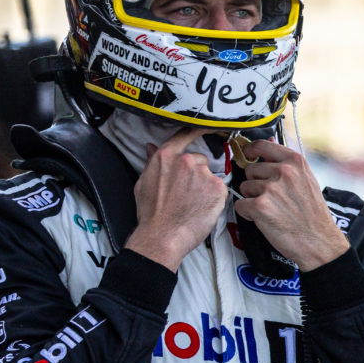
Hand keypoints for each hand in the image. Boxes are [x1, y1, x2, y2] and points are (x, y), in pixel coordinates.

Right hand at [125, 126, 227, 271]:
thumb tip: (150, 147)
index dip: (198, 129)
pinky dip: (214, 198)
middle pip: (199, 159)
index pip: (186, 134)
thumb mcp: (143, 182)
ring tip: (193, 204)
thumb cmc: (151, 213)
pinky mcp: (218, 188)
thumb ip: (151, 162)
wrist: (162, 236)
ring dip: (205, 186)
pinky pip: (219, 189)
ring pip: (209, 176)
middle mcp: (187, 160)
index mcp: (167, 156)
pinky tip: (202, 209)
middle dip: (196, 173)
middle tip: (187, 192)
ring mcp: (204, 174)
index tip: (208, 126)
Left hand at [232, 139, 349, 271]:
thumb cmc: (313, 213)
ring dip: (252, 198)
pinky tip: (264, 219)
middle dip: (255, 183)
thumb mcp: (307, 179)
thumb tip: (271, 140)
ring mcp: (270, 188)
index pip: (263, 145)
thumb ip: (287, 162)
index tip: (248, 155)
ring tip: (271, 209)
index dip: (251, 150)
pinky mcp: (260, 206)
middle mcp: (283, 171)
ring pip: (244, 187)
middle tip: (271, 198)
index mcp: (295, 162)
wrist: (318, 241)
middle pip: (251, 170)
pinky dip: (248, 214)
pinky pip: (240, 205)